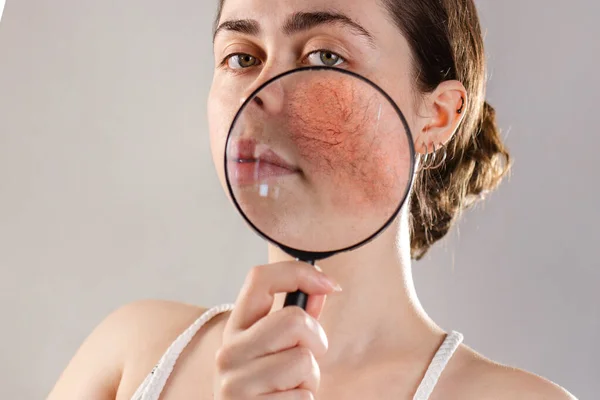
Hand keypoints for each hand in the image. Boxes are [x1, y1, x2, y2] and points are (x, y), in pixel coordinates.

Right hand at [213, 261, 340, 398]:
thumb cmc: (270, 387)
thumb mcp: (279, 349)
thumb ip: (300, 319)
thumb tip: (323, 288)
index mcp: (236, 327)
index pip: (259, 278)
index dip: (299, 272)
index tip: (330, 285)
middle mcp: (228, 352)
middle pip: (293, 320)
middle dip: (316, 339)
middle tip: (309, 358)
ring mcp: (234, 384)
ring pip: (302, 360)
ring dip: (310, 377)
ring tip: (294, 387)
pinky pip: (302, 396)